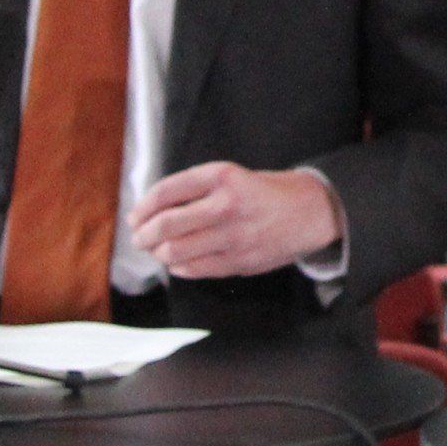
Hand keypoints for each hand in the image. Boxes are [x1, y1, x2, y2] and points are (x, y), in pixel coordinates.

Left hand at [131, 164, 344, 279]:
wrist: (310, 212)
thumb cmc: (267, 192)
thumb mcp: (233, 176)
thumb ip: (197, 190)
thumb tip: (155, 210)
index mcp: (222, 177)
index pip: (166, 192)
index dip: (143, 207)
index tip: (135, 216)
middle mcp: (226, 205)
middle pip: (167, 225)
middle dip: (144, 234)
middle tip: (139, 237)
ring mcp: (234, 236)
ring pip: (177, 251)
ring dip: (159, 253)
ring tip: (157, 250)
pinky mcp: (240, 261)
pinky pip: (196, 269)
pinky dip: (179, 267)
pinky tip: (177, 261)